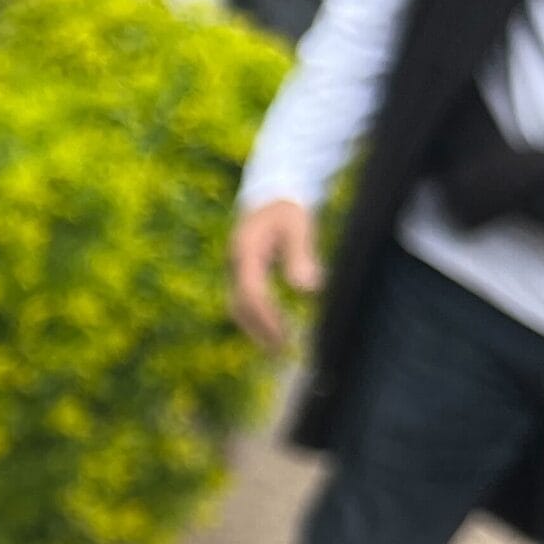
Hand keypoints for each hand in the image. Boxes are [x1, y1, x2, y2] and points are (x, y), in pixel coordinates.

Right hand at [230, 198, 321, 349]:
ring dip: (255, 328)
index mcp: (246, 252)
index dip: (267, 317)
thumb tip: (308, 289)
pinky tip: (272, 328)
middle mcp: (235, 262)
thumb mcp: (299, 226)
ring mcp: (235, 267)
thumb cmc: (289, 207)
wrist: (272, 190)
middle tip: (279, 353)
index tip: (284, 336)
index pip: (252, 293)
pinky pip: (243, 299)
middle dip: (258, 331)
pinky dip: (256, 317)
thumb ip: (301, 256)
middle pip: (239, 306)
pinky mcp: (242, 270)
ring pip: (238, 306)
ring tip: (275, 347)